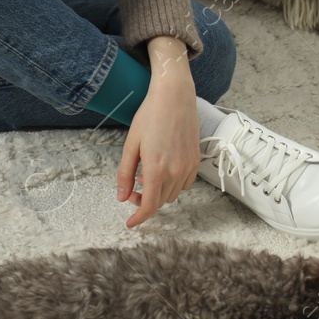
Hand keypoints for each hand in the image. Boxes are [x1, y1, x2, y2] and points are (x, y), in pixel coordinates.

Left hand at [117, 40, 198, 228]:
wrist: (174, 96)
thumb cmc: (150, 115)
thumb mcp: (131, 144)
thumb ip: (125, 174)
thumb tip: (122, 197)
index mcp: (156, 169)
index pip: (149, 206)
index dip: (139, 218)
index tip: (130, 222)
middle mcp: (175, 171)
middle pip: (160, 201)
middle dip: (145, 202)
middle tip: (132, 189)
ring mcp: (188, 166)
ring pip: (173, 194)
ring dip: (159, 193)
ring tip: (146, 176)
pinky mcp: (196, 160)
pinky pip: (185, 184)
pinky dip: (173, 185)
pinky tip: (163, 171)